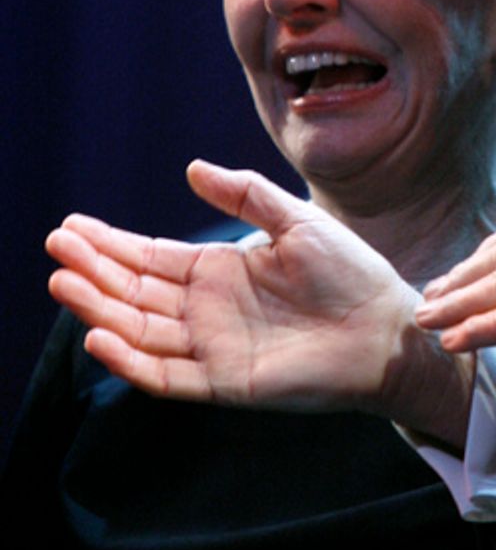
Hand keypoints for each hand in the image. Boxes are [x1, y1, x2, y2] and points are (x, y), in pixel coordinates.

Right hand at [46, 159, 472, 446]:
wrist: (386, 326)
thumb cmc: (349, 271)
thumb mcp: (295, 221)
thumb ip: (246, 194)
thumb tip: (191, 168)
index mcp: (219, 271)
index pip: (150, 257)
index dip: (110, 243)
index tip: (71, 226)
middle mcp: (206, 310)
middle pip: (134, 291)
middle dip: (94, 269)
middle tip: (55, 246)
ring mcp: (211, 347)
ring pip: (139, 330)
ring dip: (100, 308)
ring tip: (63, 282)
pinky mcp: (224, 381)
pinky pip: (166, 375)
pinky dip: (131, 359)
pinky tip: (101, 335)